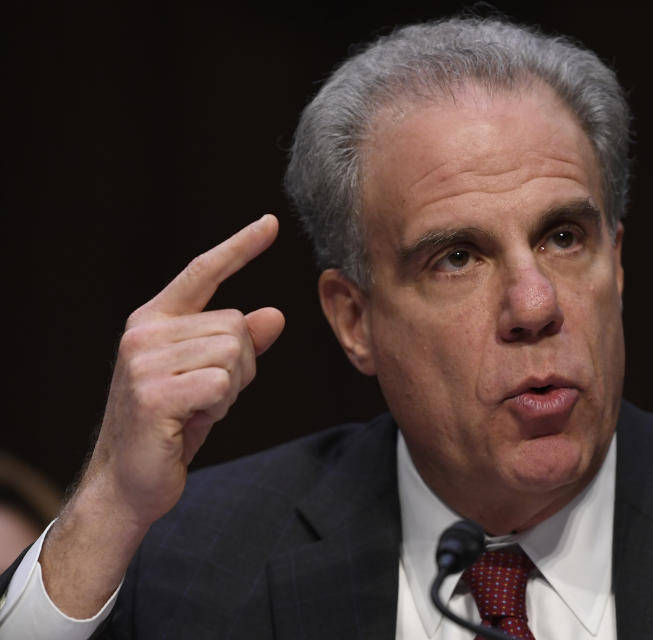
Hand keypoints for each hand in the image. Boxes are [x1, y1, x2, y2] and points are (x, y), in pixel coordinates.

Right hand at [39, 214, 284, 616]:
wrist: (129, 482)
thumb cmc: (172, 427)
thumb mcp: (211, 378)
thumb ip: (240, 345)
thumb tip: (274, 314)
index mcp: (154, 321)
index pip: (202, 273)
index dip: (239, 247)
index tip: (271, 223)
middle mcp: (144, 334)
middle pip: (236, 325)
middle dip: (241, 367)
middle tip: (208, 397)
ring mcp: (144, 363)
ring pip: (234, 355)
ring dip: (230, 390)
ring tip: (196, 409)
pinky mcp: (153, 394)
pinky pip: (222, 385)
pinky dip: (220, 408)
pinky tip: (192, 423)